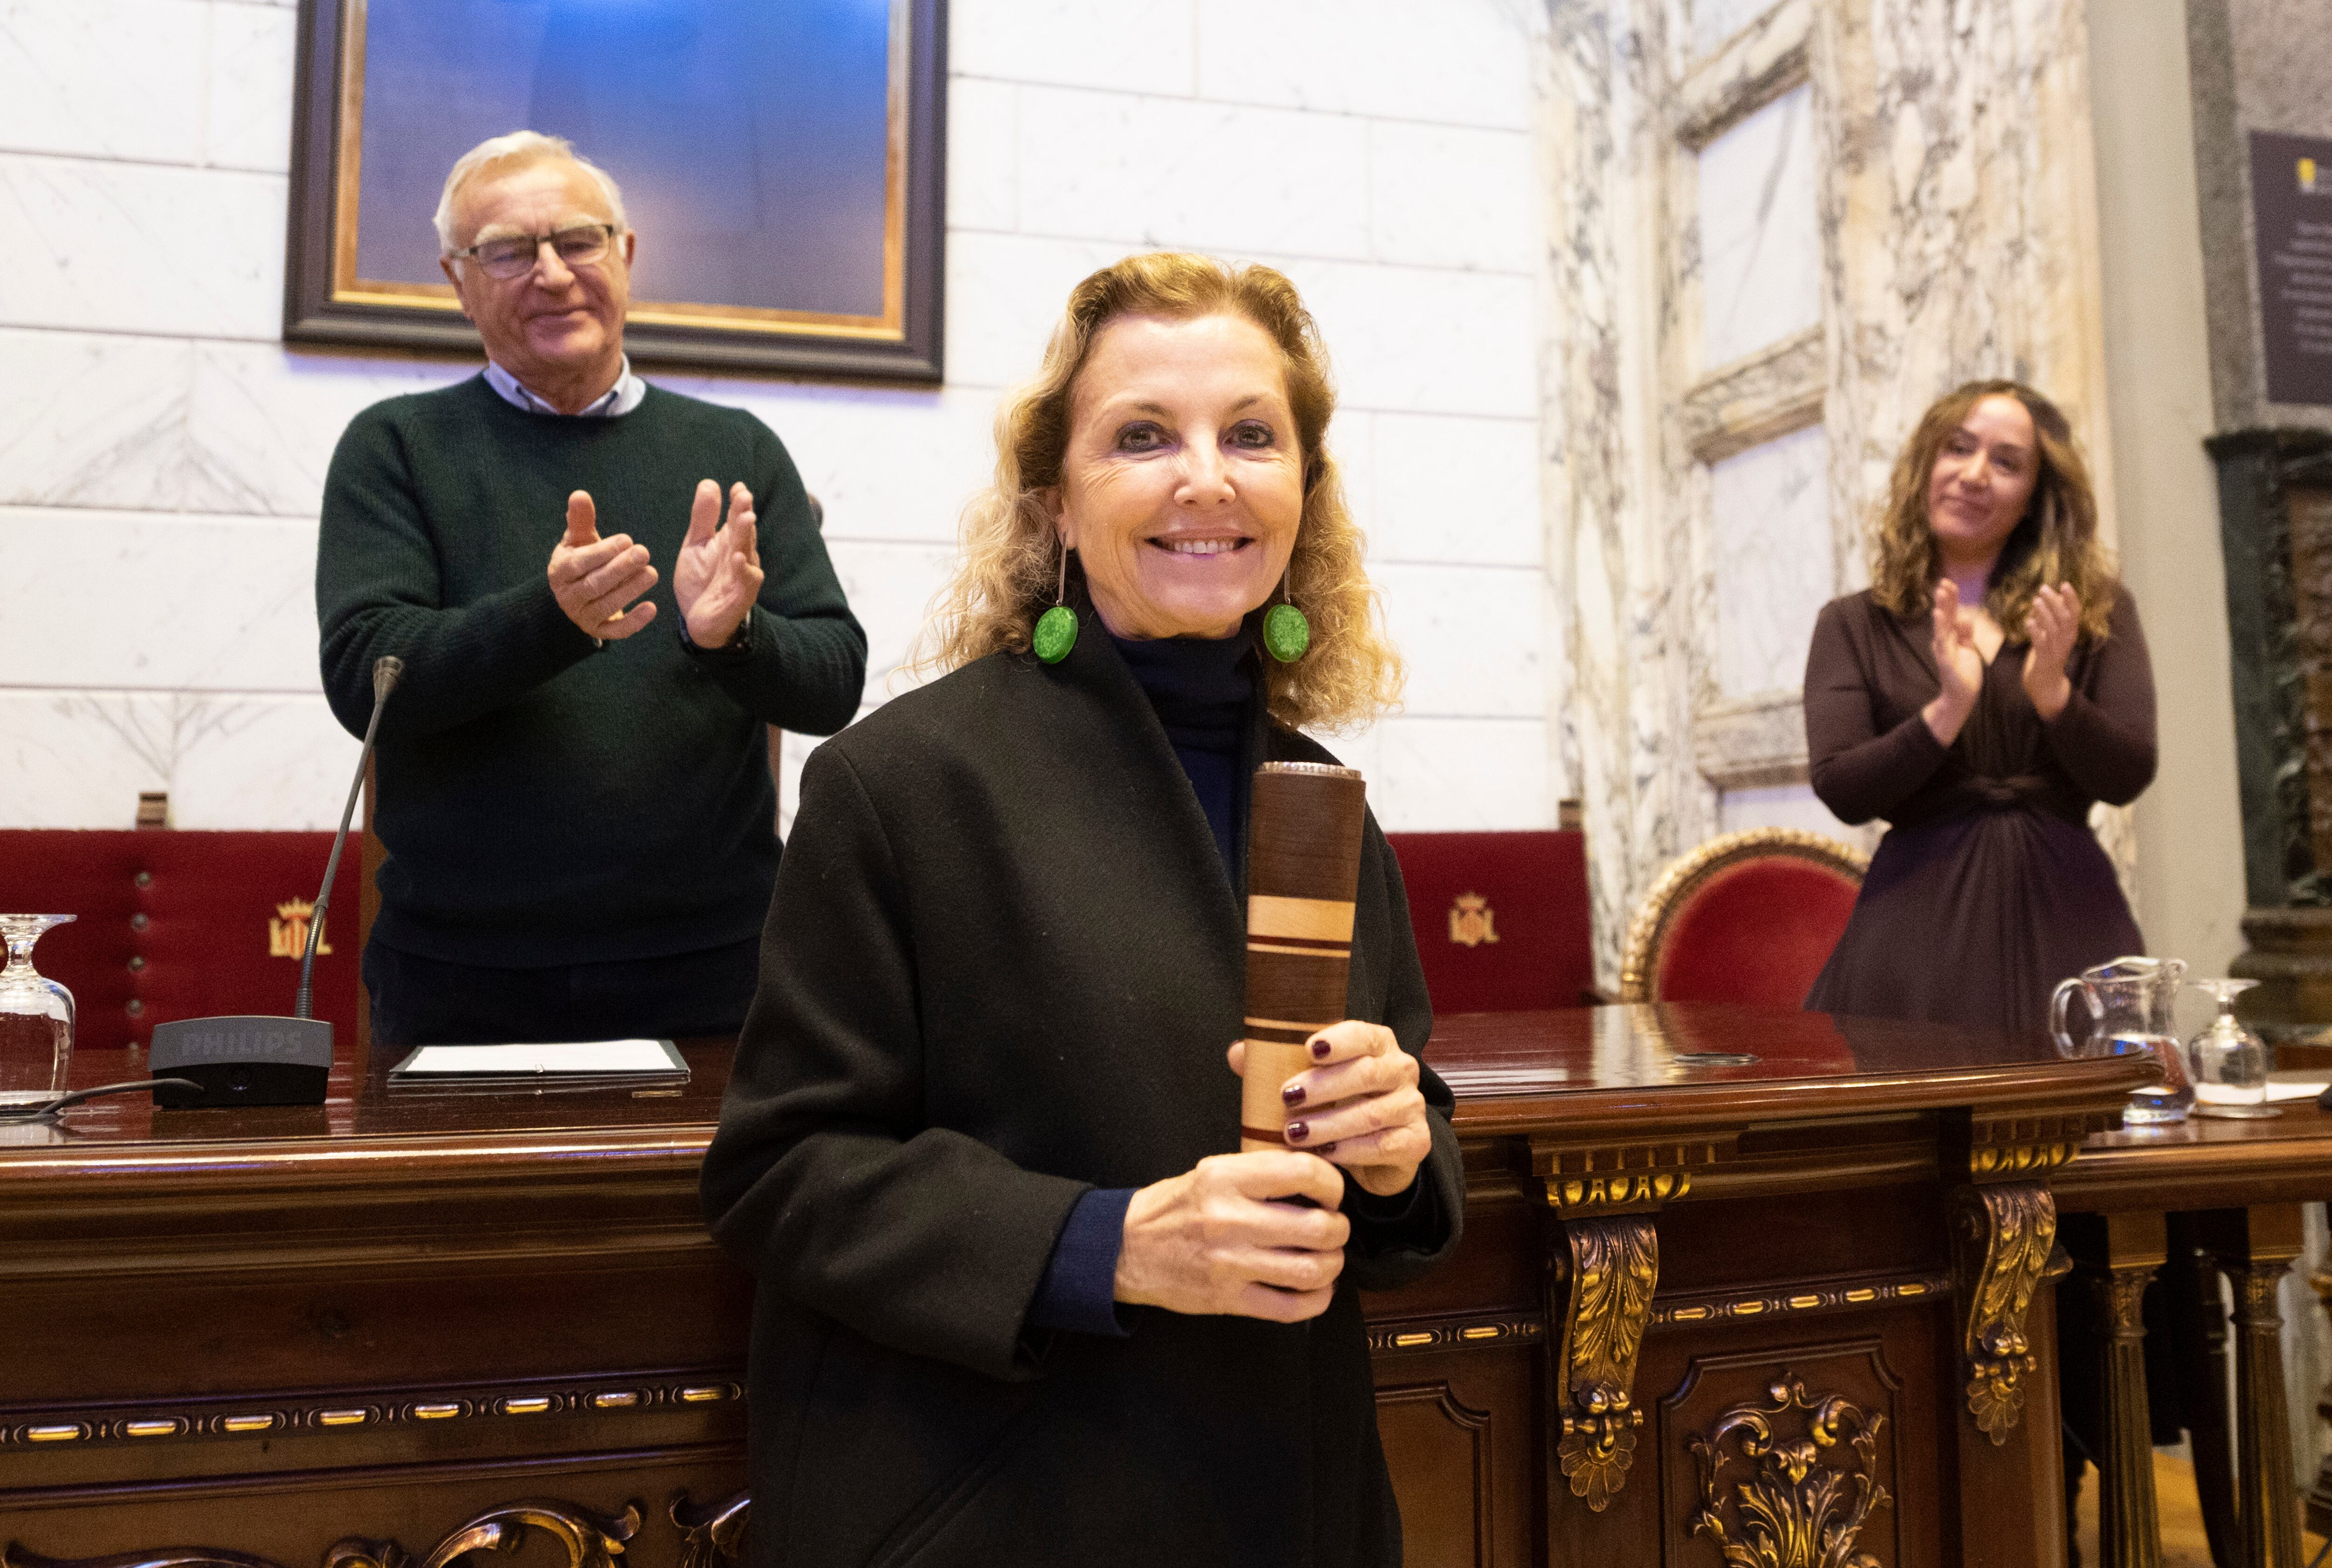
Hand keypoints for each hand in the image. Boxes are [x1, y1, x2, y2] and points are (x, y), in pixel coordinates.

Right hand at [547, 491, 657, 640]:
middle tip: (644, 552)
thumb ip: (580, 520)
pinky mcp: (599, 631)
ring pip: (607, 606)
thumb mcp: (579, 540)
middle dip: (620, 569)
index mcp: (559, 572)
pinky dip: (634, 622)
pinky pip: (616, 631)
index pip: (578, 563)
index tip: (626, 539)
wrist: (578, 594)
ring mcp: (583, 617)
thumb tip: (580, 494)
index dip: (601, 552)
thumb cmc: (582, 559)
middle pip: (594, 584)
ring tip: (652, 573)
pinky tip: (652, 608)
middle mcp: (568, 597)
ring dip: (630, 590)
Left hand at [675, 480, 763, 649]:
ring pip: (747, 552)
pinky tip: (738, 557)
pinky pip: (744, 582)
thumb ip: (703, 517)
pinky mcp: (740, 596)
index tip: (738, 487)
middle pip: (743, 531)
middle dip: (744, 513)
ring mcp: (743, 576)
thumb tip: (709, 483)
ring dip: (747, 536)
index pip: (735, 517)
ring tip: (746, 518)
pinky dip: (742, 570)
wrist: (698, 620)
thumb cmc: (701, 580)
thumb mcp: (696, 544)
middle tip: (744, 496)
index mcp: (730, 541)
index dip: (738, 502)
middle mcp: (741, 555)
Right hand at [1114, 1151, 1349, 1320]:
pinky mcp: (1227, 1299)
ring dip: (1332, 1265)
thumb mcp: (1213, 1171)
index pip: (1304, 1173)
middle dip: (1339, 1230)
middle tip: (1333, 1229)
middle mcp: (1230, 1219)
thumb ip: (1261, 1174)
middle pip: (1319, 1228)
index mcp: (1227, 1178)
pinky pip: (1290, 1308)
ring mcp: (1230, 1263)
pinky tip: (1317, 1289)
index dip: (1333, 1184)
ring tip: (1327, 1259)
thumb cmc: (1175, 1207)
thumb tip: (1319, 1181)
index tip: (1330, 1194)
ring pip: (1311, 1271)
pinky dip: (1316, 1300)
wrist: (1126, 1247)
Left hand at [1231, 1019, 1430, 1198]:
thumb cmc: (1336, 1102)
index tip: (1308, 1048)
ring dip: (1330, 1124)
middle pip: (1367, 1073)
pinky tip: (1325, 1155)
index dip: (1338, 1040)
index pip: (1364, 1034)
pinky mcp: (1416, 1142)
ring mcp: (1411, 1106)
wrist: (1374, 1149)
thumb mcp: (1308, 1079)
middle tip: (1288, 1097)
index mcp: (1377, 1044)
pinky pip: (1383, 1146)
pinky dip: (1350, 1151)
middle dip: (1324, 1086)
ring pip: (1373, 1113)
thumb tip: (1238, 1053)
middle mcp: (1401, 1070)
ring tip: (1295, 1133)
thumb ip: (1274, 1062)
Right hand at [1922, 579, 1982, 743]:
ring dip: (1941, 607)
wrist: (1962, 696)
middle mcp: (1944, 640)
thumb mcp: (1970, 649)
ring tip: (1940, 592)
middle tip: (1944, 581)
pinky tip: (1938, 614)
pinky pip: (1943, 639)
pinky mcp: (1945, 657)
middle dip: (1945, 598)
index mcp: (1952, 637)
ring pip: (1942, 624)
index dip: (1951, 599)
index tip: (1950, 583)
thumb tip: (1966, 617)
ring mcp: (1943, 648)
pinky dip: (1940, 626)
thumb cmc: (1965, 673)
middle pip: (1945, 615)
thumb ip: (1966, 634)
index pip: (1951, 613)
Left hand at [2022, 583, 2080, 720]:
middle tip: (2043, 589)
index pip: (2075, 613)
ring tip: (2035, 601)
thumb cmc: (2046, 657)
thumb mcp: (2048, 635)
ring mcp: (2057, 651)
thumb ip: (2047, 619)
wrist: (2045, 684)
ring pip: (2054, 629)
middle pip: (2065, 618)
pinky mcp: (2046, 660)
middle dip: (2056, 602)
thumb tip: (2044, 599)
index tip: (2064, 583)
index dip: (2071, 598)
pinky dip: (2036, 632)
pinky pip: (2042, 644)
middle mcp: (2067, 641)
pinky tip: (2028, 621)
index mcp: (2069, 633)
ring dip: (2045, 614)